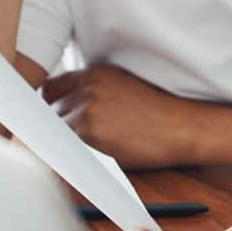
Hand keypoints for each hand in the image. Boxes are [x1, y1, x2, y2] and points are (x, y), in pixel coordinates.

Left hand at [43, 64, 204, 168]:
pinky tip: (92, 157)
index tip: (57, 120)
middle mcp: (86, 88)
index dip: (52, 107)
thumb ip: (93, 91)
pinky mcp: (90, 134)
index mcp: (93, 73)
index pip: (51, 88)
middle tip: (77, 140)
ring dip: (67, 143)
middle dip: (59, 127)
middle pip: (50, 112)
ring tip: (91, 150)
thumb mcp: (122, 87)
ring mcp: (86, 110)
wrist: (181, 127)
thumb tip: (63, 109)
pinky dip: (73, 156)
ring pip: (56, 133)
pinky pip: (66, 149)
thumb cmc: (157, 112)